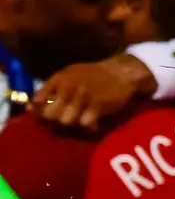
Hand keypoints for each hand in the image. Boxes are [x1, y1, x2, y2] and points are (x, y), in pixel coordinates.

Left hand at [31, 53, 155, 130]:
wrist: (120, 73)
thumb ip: (49, 91)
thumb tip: (29, 108)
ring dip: (73, 124)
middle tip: (67, 120)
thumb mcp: (67, 76)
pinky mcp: (98, 104)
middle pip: (50, 115)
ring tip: (81, 120)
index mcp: (58, 80)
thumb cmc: (92, 75)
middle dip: (56, 121)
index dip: (41, 113)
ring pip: (66, 121)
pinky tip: (94, 121)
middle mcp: (67, 87)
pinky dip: (88, 126)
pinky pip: (85, 124)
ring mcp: (82, 96)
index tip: (49, 118)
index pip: (38, 102)